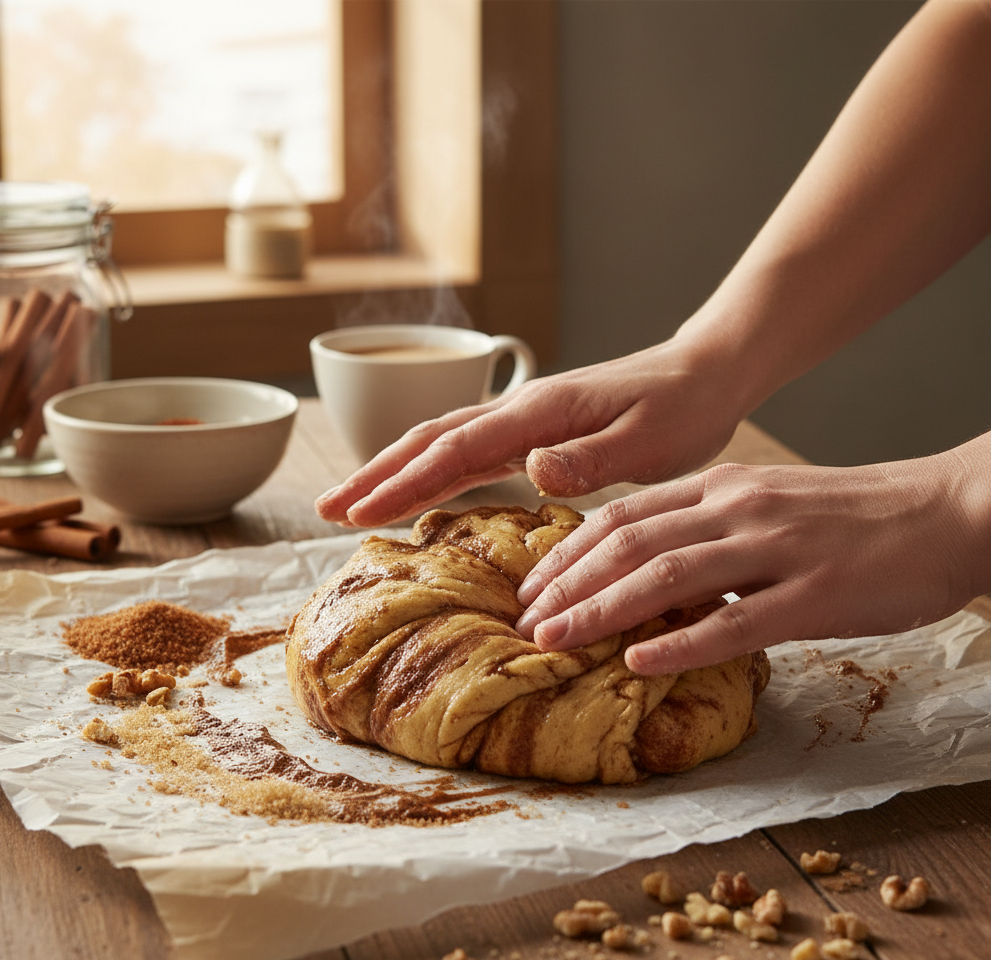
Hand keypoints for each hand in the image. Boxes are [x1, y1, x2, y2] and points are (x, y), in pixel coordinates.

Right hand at [315, 339, 749, 526]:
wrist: (704, 373)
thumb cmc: (681, 408)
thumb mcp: (650, 441)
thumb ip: (590, 458)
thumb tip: (532, 469)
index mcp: (537, 413)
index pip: (454, 450)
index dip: (403, 483)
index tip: (358, 512)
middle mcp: (519, 412)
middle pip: (430, 441)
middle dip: (376, 475)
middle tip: (328, 509)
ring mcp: (523, 420)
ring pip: (442, 445)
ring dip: (394, 472)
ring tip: (352, 503)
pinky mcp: (534, 433)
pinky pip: (470, 454)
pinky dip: (432, 474)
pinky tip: (417, 492)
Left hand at [515, 449, 990, 673]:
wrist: (946, 512)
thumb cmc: (853, 515)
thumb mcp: (767, 502)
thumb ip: (705, 525)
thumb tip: (643, 566)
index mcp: (723, 485)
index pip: (624, 514)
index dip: (568, 550)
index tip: (532, 583)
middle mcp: (739, 509)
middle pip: (630, 543)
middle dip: (567, 583)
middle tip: (525, 620)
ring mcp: (776, 550)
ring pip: (668, 577)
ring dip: (602, 610)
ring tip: (556, 640)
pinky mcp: (815, 595)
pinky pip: (736, 622)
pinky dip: (682, 644)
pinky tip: (640, 664)